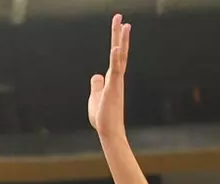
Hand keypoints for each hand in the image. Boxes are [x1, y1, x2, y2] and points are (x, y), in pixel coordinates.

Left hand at [87, 14, 130, 141]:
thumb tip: (97, 75)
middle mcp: (117, 77)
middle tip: (120, 17)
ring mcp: (116, 81)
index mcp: (112, 77)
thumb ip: (96, 85)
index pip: (115, 54)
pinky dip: (116, 59)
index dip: (117, 39)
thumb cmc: (103, 116)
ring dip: (121, 41)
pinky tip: (116, 47)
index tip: (120, 24)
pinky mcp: (114, 88)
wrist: (108, 130)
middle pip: (119, 50)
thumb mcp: (95, 97)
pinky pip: (116, 70)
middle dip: (119, 34)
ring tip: (124, 25)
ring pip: (120, 57)